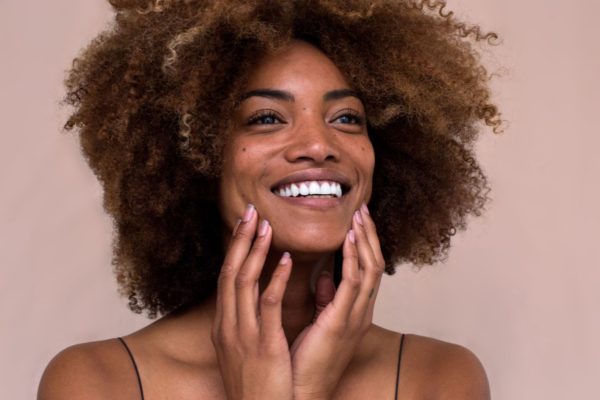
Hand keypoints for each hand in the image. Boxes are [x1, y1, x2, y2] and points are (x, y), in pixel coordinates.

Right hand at [211, 204, 293, 399]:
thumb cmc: (258, 386)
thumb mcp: (248, 350)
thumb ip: (255, 321)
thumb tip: (267, 295)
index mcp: (225, 326)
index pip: (227, 279)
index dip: (235, 250)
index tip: (244, 226)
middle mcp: (228, 326)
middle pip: (230, 273)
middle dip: (239, 241)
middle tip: (250, 212)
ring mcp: (242, 335)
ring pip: (243, 282)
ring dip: (254, 250)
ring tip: (266, 225)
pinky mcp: (263, 345)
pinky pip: (268, 305)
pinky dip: (276, 279)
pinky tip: (286, 259)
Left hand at [290, 203, 384, 399]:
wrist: (303, 392)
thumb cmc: (307, 360)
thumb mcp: (321, 324)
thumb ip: (326, 299)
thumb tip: (325, 277)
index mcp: (355, 312)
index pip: (367, 270)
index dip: (365, 244)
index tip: (358, 221)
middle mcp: (361, 312)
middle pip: (374, 265)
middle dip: (370, 236)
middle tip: (362, 210)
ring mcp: (355, 317)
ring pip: (369, 270)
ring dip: (365, 241)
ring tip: (358, 216)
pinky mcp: (342, 322)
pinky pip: (353, 284)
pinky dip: (353, 259)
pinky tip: (348, 240)